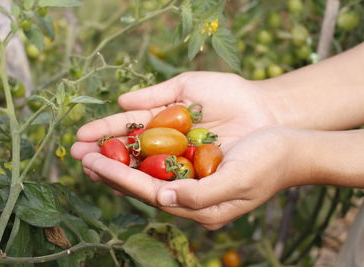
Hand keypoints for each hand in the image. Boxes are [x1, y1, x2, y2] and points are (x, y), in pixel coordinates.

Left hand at [71, 72, 287, 228]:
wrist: (290, 145)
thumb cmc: (269, 163)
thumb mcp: (240, 180)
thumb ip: (202, 195)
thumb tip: (165, 196)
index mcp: (197, 206)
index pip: (150, 192)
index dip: (120, 177)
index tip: (94, 163)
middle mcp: (188, 192)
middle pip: (140, 181)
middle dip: (109, 167)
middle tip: (78, 154)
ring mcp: (189, 173)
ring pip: (145, 166)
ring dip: (117, 154)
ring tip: (88, 145)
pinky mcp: (192, 156)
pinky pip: (159, 151)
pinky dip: (138, 144)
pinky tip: (119, 136)